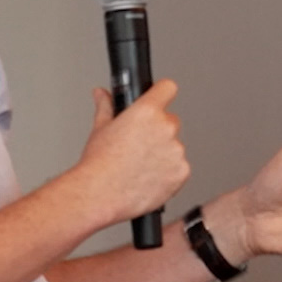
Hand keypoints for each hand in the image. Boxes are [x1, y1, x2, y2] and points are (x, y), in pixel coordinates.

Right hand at [75, 81, 189, 226]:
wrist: (100, 194)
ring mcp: (176, 151)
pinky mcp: (182, 172)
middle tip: (139, 145)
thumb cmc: (99, 164)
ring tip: (140, 166)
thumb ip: (106, 106)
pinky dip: (168, 173)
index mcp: (147, 112)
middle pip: (170, 121)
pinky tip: (148, 177)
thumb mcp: (100, 128)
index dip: (162, 93)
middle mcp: (166, 128)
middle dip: (158, 131)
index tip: (159, 98)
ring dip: (164, 153)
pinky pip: (179, 168)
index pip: (167, 88)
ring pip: (175, 147)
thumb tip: (102, 94)